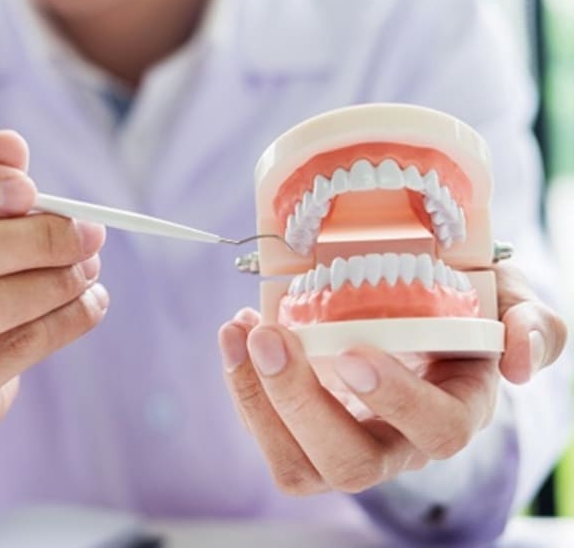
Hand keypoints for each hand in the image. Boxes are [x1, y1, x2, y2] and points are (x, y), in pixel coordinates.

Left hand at [217, 264, 567, 494]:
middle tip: (270, 337)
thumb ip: (533, 327)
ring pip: (297, 464)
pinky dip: (242, 386)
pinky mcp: (304, 437)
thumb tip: (518, 358)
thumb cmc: (463, 320)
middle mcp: (398, 444)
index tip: (355, 353)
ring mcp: (347, 446)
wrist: (419, 332)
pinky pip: (267, 435)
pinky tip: (238, 331)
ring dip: (256, 399)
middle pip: (350, 462)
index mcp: (454, 410)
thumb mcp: (507, 307)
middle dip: (300, 402)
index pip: (436, 428)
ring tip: (241, 332)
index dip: (396, 398)